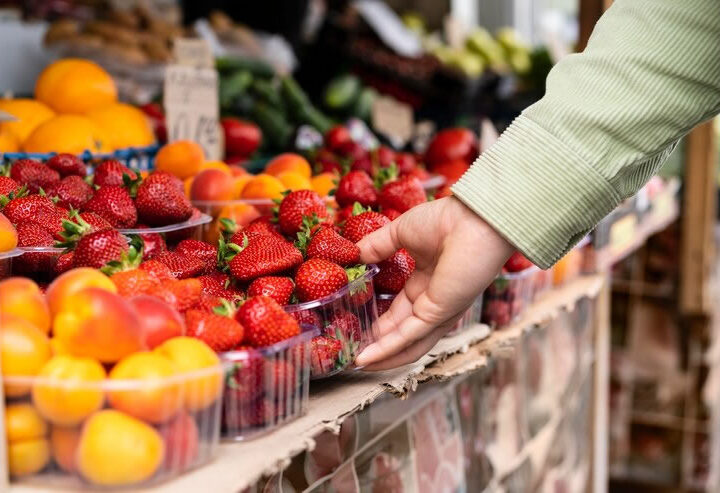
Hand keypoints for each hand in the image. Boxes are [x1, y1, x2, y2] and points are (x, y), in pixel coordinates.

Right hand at [356, 196, 513, 369]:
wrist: (471, 219)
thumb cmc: (446, 220)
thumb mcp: (400, 232)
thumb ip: (376, 246)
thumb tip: (353, 255)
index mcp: (426, 283)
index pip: (398, 311)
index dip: (377, 321)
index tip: (354, 326)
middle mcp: (432, 301)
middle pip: (400, 332)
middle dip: (376, 344)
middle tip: (350, 351)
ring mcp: (437, 311)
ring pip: (406, 344)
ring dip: (381, 356)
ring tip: (357, 365)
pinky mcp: (438, 314)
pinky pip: (409, 338)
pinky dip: (386, 350)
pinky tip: (366, 358)